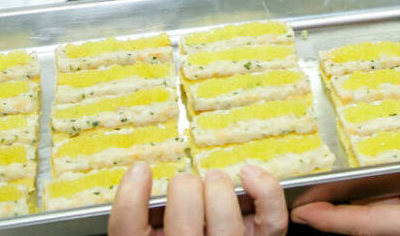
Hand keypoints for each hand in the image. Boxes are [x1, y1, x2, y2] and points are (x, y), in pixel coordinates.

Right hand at [109, 164, 286, 235]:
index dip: (130, 198)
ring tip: (214, 179)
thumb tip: (140, 177)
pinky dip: (265, 190)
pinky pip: (271, 221)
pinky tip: (248, 174)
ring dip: (218, 189)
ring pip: (225, 225)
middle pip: (183, 227)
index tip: (141, 170)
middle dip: (184, 190)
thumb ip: (144, 221)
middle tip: (185, 182)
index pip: (128, 232)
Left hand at [291, 121, 399, 235]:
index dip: (336, 219)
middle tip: (308, 197)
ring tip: (335, 186)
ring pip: (391, 215)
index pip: (373, 223)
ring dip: (363, 204)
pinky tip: (385, 179)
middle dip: (341, 211)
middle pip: (375, 221)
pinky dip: (390, 196)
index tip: (305, 214)